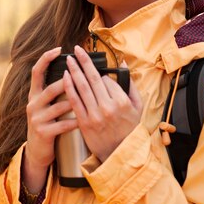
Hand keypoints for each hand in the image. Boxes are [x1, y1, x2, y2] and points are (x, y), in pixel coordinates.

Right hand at [24, 47, 77, 192]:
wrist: (37, 151)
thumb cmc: (48, 123)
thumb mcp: (46, 105)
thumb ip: (55, 90)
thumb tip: (73, 71)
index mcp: (34, 94)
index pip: (36, 71)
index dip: (46, 58)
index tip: (59, 49)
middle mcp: (33, 104)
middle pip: (50, 88)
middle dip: (66, 82)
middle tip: (81, 75)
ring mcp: (37, 119)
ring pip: (58, 106)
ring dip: (74, 102)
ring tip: (88, 99)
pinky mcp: (43, 132)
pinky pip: (62, 125)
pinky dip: (75, 121)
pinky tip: (85, 119)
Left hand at [63, 45, 142, 161]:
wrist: (119, 153)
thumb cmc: (129, 129)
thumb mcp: (138, 106)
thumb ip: (130, 84)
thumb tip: (122, 63)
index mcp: (122, 101)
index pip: (107, 79)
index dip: (101, 73)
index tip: (96, 68)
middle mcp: (108, 107)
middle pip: (93, 79)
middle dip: (83, 62)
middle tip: (76, 49)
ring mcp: (94, 115)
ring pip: (82, 87)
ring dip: (74, 71)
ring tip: (69, 59)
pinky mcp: (84, 123)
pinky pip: (74, 101)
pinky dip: (69, 87)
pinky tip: (65, 76)